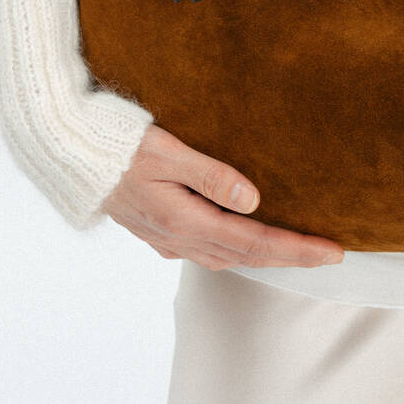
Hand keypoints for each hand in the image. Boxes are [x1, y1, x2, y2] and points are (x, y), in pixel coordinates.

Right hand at [101, 123, 345, 269]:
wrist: (70, 158)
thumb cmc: (117, 146)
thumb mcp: (165, 150)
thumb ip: (210, 175)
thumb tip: (254, 200)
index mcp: (184, 221)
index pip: (255, 242)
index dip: (297, 249)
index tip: (334, 252)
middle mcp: (179, 239)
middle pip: (247, 255)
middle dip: (291, 257)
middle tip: (331, 254)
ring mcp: (167, 240)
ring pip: (228, 257)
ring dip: (264, 257)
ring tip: (298, 250)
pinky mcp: (158, 233)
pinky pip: (208, 251)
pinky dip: (236, 250)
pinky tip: (245, 240)